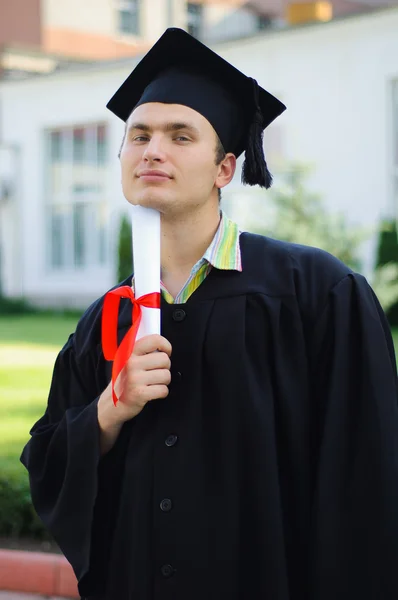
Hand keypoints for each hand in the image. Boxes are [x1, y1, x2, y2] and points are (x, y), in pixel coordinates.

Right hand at [98, 334, 171, 451]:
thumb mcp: (127, 360)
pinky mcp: (140, 393)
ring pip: (166, 375)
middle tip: (156, 372)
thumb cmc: (124, 381)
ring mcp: (135, 379)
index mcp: (129, 352)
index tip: (166, 352)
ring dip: (163, 381)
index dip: (165, 345)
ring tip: (153, 383)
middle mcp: (131, 363)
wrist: (111, 404)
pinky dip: (161, 392)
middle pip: (164, 359)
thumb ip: (143, 352)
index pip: (154, 340)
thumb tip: (163, 347)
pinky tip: (152, 392)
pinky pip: (163, 390)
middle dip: (165, 367)